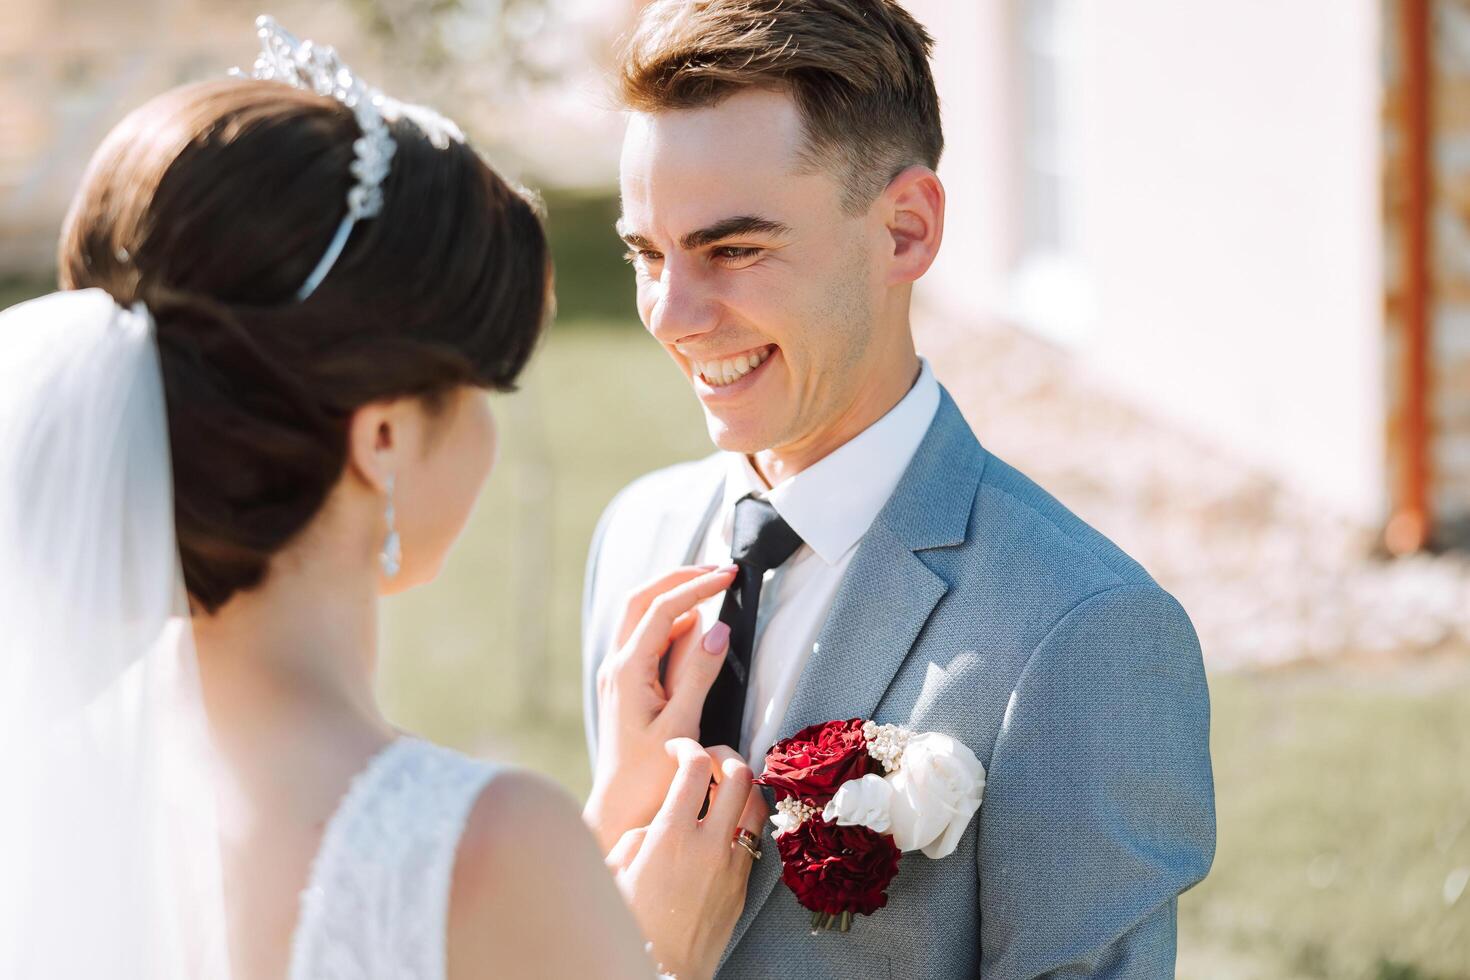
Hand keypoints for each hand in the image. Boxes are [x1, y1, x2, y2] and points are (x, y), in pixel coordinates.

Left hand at [585, 565, 737, 851]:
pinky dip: (671, 621)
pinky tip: (696, 626)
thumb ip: (698, 675)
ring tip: (713, 587)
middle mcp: (616, 665)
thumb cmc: (650, 776)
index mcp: (628, 670)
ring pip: (641, 615)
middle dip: (679, 577)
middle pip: (642, 599)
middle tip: (719, 569)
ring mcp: (618, 673)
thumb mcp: (682, 726)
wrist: (619, 809)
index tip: (730, 575)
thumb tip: (716, 629)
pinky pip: (646, 637)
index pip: (664, 608)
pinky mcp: (626, 684)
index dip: (698, 586)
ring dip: (674, 595)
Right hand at [609, 740, 767, 979]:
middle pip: (738, 773)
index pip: (694, 765)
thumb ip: (636, 837)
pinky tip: (724, 826)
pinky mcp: (743, 885)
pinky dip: (744, 819)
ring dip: (742, 785)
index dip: (687, 746)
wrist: (663, 974)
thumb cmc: (629, 927)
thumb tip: (656, 825)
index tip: (677, 749)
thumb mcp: (616, 873)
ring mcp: (732, 865)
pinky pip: (754, 837)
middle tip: (707, 760)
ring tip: (721, 788)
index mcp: (670, 836)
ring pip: (756, 802)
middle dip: (724, 755)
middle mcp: (709, 845)